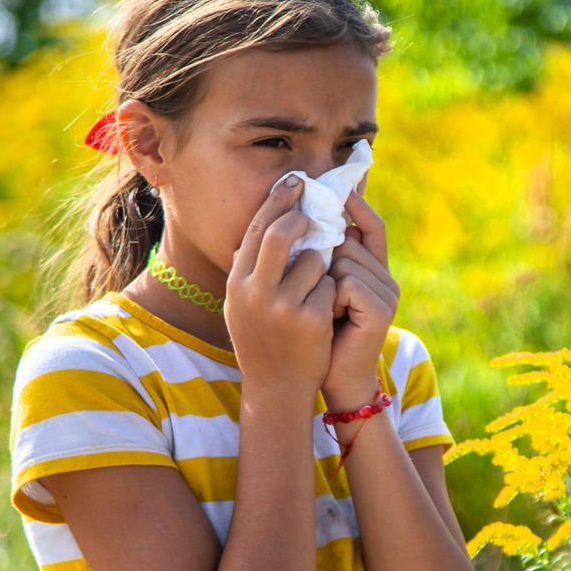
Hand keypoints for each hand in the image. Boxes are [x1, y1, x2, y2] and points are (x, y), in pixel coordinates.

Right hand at [224, 177, 336, 399]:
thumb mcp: (242, 304)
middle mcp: (255, 293)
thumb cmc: (262, 339)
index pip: (256, 230)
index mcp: (237, 284)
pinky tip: (326, 312)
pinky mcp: (311, 320)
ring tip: (317, 286)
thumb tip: (268, 221)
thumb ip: (250, 267)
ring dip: (323, 265)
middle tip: (315, 211)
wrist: (276, 387)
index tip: (295, 182)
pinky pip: (331, 287)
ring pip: (314, 260)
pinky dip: (333, 293)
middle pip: (280, 234)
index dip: (277, 201)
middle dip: (301, 217)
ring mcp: (283, 307)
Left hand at [321, 190, 399, 409]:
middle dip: (324, 260)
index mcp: (373, 271)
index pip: (370, 225)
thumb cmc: (319, 337)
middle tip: (317, 293)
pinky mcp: (382, 309)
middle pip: (349, 241)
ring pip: (345, 259)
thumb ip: (321, 261)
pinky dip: (331, 298)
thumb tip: (305, 220)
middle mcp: (386, 278)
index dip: (358, 203)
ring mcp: (387, 293)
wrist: (335, 380)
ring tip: (324, 311)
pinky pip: (347, 282)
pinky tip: (331, 319)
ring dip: (323, 282)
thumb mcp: (319, 291)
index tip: (341, 183)